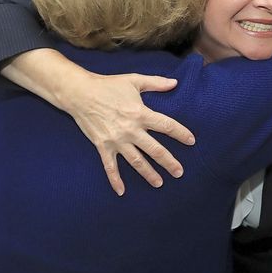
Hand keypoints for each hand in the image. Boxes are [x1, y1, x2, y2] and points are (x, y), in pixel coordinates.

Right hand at [58, 72, 195, 195]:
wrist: (80, 93)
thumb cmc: (108, 85)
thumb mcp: (134, 80)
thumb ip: (156, 83)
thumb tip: (175, 83)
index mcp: (140, 113)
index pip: (166, 126)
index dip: (181, 133)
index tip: (191, 141)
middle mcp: (131, 130)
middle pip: (155, 150)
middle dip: (169, 162)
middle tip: (179, 172)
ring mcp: (117, 140)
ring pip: (137, 162)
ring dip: (149, 174)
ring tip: (159, 183)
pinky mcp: (103, 146)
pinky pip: (110, 166)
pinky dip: (115, 180)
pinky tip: (121, 191)